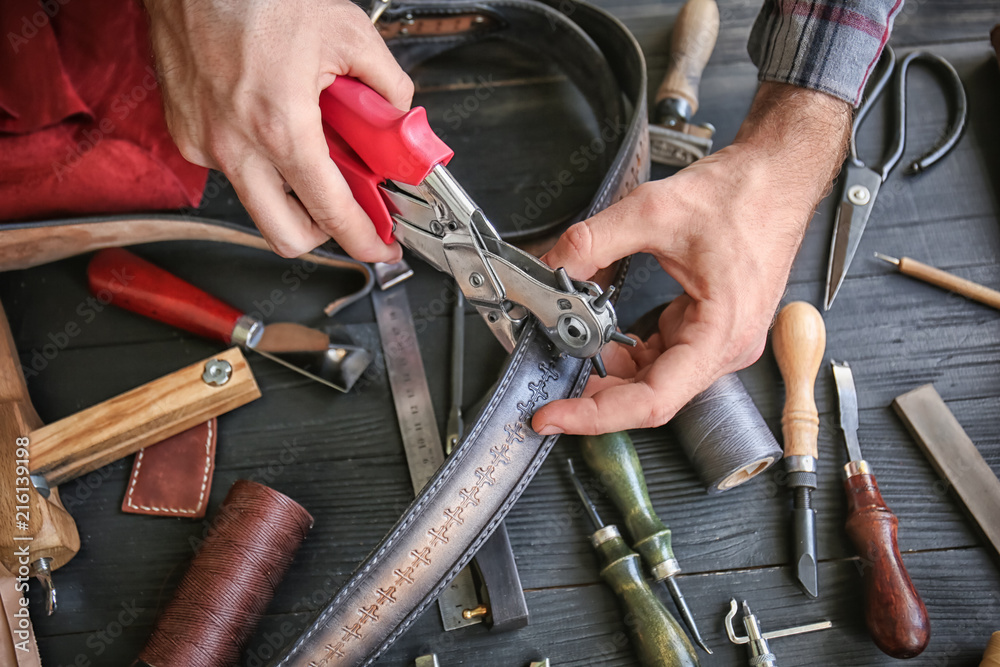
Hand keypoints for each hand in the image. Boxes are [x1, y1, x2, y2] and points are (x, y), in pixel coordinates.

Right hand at [145, 0, 412, 259]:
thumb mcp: (348, 32)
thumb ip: (386, 86)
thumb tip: (397, 120)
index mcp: (279, 126)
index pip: (330, 212)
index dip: (364, 240)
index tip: (380, 248)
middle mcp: (234, 145)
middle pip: (284, 235)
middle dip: (322, 233)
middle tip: (347, 208)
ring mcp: (203, 142)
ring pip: (256, 202)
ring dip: (290, 191)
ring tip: (312, 146)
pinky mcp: (185, 132)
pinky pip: (231, 167)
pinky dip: (259, 159)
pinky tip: (274, 121)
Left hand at [533, 83, 850, 435]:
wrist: (776, 178)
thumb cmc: (744, 196)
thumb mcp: (653, 211)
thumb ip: (593, 242)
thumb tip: (553, 266)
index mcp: (722, 333)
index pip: (653, 400)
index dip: (597, 416)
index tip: (555, 416)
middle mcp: (725, 348)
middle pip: (649, 396)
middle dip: (594, 396)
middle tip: (546, 393)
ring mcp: (718, 342)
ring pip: (652, 380)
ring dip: (608, 373)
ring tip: (567, 359)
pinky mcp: (708, 329)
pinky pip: (660, 357)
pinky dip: (626, 353)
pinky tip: (599, 339)